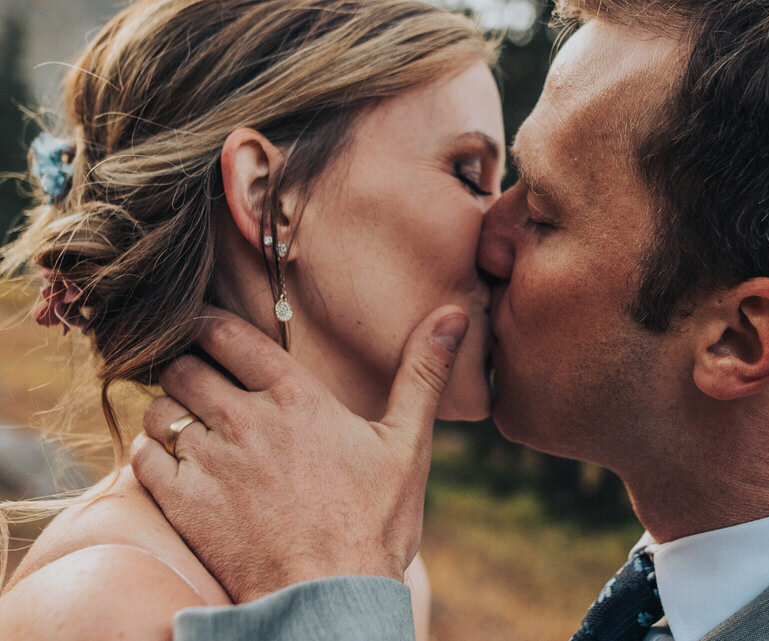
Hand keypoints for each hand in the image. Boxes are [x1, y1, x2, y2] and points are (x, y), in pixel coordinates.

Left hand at [131, 305, 468, 602]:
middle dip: (186, 365)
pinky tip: (175, 463)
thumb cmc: (374, 522)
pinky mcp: (185, 503)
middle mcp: (246, 420)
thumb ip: (422, 374)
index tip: (205, 329)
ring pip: (161, 409)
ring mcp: (211, 461)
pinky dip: (153, 453)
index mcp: (297, 396)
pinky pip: (144, 458)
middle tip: (197, 377)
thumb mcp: (408, 444)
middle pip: (186, 366)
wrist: (331, 597)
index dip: (209, 325)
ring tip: (186, 422)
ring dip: (169, 409)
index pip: (229, 335)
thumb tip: (453, 315)